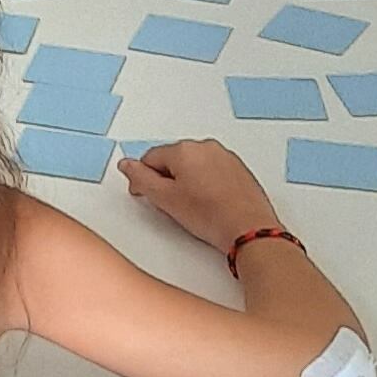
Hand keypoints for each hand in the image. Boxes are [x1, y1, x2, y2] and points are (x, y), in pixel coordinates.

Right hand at [120, 139, 282, 254]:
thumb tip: (128, 165)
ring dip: (187, 182)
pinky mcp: (238, 169)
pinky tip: (209, 205)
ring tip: (193, 208)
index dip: (144, 179)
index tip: (147, 195)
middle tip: (172, 205)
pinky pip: (212, 172)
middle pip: (173, 160)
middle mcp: (206, 147)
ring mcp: (224, 157)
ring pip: (193, 166)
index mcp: (185, 149)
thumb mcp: (165, 199)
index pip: (150, 158)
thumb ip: (140, 178)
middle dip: (167, 180)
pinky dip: (206, 185)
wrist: (249, 229)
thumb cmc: (213, 215)